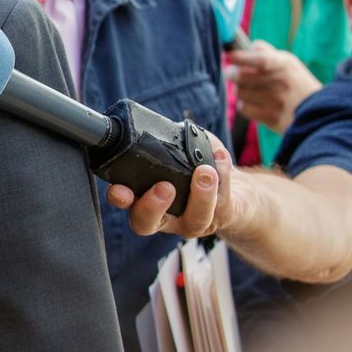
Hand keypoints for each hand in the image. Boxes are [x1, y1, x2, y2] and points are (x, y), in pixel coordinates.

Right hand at [106, 134, 236, 238]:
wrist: (232, 194)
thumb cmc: (196, 169)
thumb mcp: (178, 152)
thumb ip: (171, 142)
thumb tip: (173, 128)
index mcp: (144, 197)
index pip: (124, 202)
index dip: (119, 198)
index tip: (120, 188)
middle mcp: (163, 216)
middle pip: (145, 224)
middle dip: (152, 207)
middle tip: (164, 188)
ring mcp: (190, 221)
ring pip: (193, 220)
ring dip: (200, 195)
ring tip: (205, 172)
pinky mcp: (218, 218)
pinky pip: (221, 204)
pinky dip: (224, 177)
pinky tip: (220, 157)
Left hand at [228, 40, 322, 134]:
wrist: (319, 113)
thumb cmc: (297, 84)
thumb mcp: (289, 63)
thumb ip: (267, 53)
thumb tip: (249, 46)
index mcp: (284, 65)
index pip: (260, 59)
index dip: (242, 57)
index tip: (230, 56)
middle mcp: (280, 82)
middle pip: (240, 76)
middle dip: (233, 74)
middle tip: (233, 73)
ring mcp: (275, 101)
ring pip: (239, 92)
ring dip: (241, 90)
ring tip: (252, 90)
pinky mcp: (271, 118)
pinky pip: (243, 108)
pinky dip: (245, 105)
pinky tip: (255, 103)